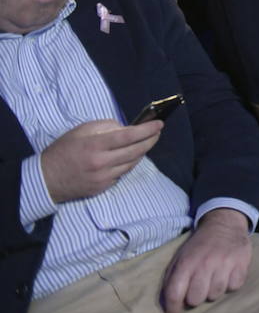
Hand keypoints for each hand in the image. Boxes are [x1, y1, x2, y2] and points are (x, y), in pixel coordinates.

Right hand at [41, 119, 161, 202]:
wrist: (45, 180)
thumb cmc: (63, 151)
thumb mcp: (80, 131)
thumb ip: (105, 126)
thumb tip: (125, 128)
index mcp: (95, 145)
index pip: (129, 136)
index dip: (147, 130)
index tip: (159, 124)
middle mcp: (102, 162)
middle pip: (136, 151)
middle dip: (151, 140)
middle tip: (158, 132)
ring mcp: (103, 177)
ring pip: (132, 163)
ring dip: (141, 152)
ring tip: (146, 142)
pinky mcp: (103, 187)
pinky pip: (122, 173)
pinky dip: (128, 164)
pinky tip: (129, 156)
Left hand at [160, 208, 251, 312]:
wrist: (224, 223)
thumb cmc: (198, 245)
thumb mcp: (180, 257)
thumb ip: (173, 279)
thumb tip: (169, 304)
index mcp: (186, 262)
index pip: (175, 293)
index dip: (172, 311)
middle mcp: (205, 264)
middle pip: (196, 299)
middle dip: (195, 297)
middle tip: (199, 287)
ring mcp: (225, 264)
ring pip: (215, 295)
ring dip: (213, 290)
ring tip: (214, 279)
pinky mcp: (242, 264)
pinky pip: (234, 287)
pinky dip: (230, 284)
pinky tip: (227, 274)